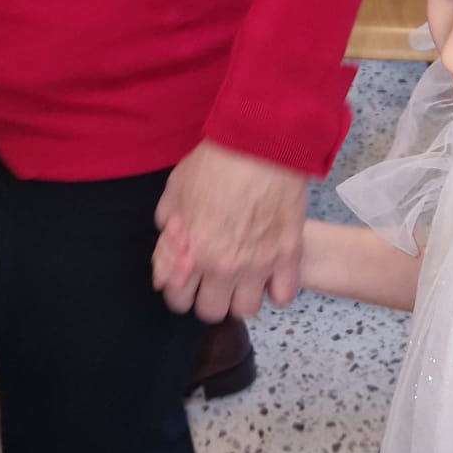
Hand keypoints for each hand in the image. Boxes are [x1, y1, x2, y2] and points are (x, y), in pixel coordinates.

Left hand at [152, 140, 307, 322]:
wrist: (262, 142)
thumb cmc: (217, 161)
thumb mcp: (176, 192)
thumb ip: (166, 236)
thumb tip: (163, 271)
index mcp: (194, 251)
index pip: (178, 298)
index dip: (178, 290)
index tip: (185, 281)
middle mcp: (225, 265)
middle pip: (212, 311)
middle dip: (208, 296)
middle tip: (212, 277)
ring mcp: (260, 263)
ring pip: (247, 309)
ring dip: (241, 295)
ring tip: (242, 276)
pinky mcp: (288, 254)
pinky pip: (283, 295)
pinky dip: (275, 289)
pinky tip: (268, 273)